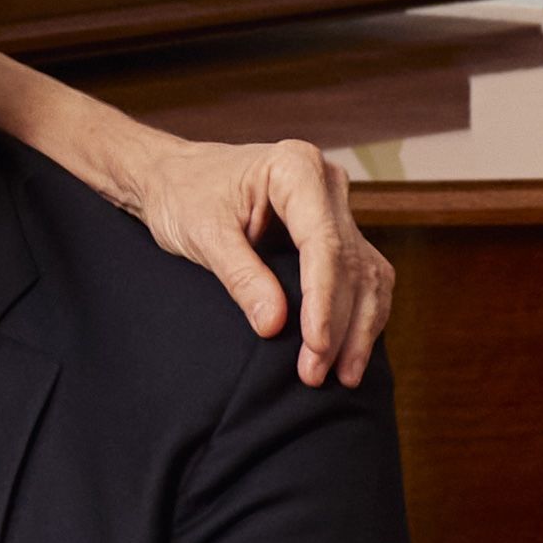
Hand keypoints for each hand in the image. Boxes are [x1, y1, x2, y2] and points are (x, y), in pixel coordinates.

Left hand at [133, 123, 394, 385]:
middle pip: (349, 262)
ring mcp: (336, 206)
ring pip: (366, 273)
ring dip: (358, 326)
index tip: (315, 345)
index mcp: (295, 167)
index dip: (323, 299)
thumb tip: (275, 326)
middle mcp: (327, 182)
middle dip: (338, 323)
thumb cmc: (183, 195)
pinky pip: (362, 275)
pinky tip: (350, 352)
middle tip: (316, 374)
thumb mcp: (203, 234)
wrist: (176, 177)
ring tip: (342, 376)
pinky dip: (359, 314)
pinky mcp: (336, 231)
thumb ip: (240, 276)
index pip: (323, 242)